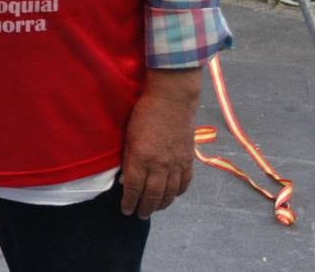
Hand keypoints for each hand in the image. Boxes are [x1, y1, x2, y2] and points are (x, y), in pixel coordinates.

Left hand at [119, 68, 200, 217]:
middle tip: (140, 215)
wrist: (172, 100)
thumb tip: (126, 179)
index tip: (126, 210)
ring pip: (170, 193)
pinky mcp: (189, 160)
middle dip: (145, 208)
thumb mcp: (128, 135)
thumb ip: (128, 159)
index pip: (134, 188)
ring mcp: (177, 164)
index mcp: (141, 158)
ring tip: (154, 209)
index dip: (129, 202)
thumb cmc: (143, 113)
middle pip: (153, 195)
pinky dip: (178, 193)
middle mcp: (160, 165)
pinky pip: (185, 183)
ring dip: (162, 204)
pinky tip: (173, 195)